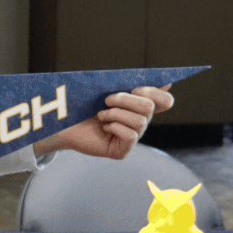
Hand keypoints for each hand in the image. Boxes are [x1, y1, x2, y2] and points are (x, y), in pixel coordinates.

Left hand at [35, 86, 173, 161]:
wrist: (64, 121)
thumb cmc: (85, 104)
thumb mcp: (109, 89)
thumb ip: (135, 86)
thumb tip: (168, 82)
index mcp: (139, 106)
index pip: (165, 101)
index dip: (155, 92)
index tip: (136, 88)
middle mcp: (140, 123)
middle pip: (150, 107)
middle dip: (126, 99)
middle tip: (107, 99)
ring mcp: (132, 137)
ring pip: (140, 121)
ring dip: (117, 114)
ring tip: (101, 114)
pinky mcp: (122, 150)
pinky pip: (131, 136)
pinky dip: (115, 126)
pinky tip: (103, 127)